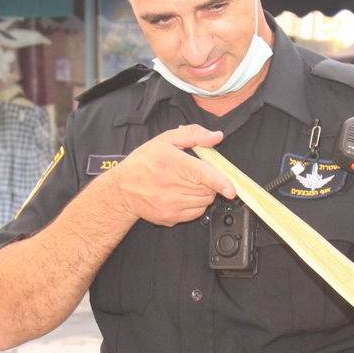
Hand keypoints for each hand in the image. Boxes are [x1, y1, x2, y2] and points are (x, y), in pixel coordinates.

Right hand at [106, 125, 233, 226]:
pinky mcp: (170, 217)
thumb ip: (193, 135)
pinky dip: (197, 204)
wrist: (122, 189)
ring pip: (204, 201)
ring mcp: (170, 205)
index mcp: (172, 164)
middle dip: (210, 182)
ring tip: (188, 184)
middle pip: (207, 189)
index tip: (231, 189)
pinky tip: (184, 195)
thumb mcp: (165, 140)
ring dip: (204, 193)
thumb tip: (215, 137)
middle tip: (197, 175)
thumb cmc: (142, 163)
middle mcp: (171, 186)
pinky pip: (196, 213)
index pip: (202, 175)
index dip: (220, 182)